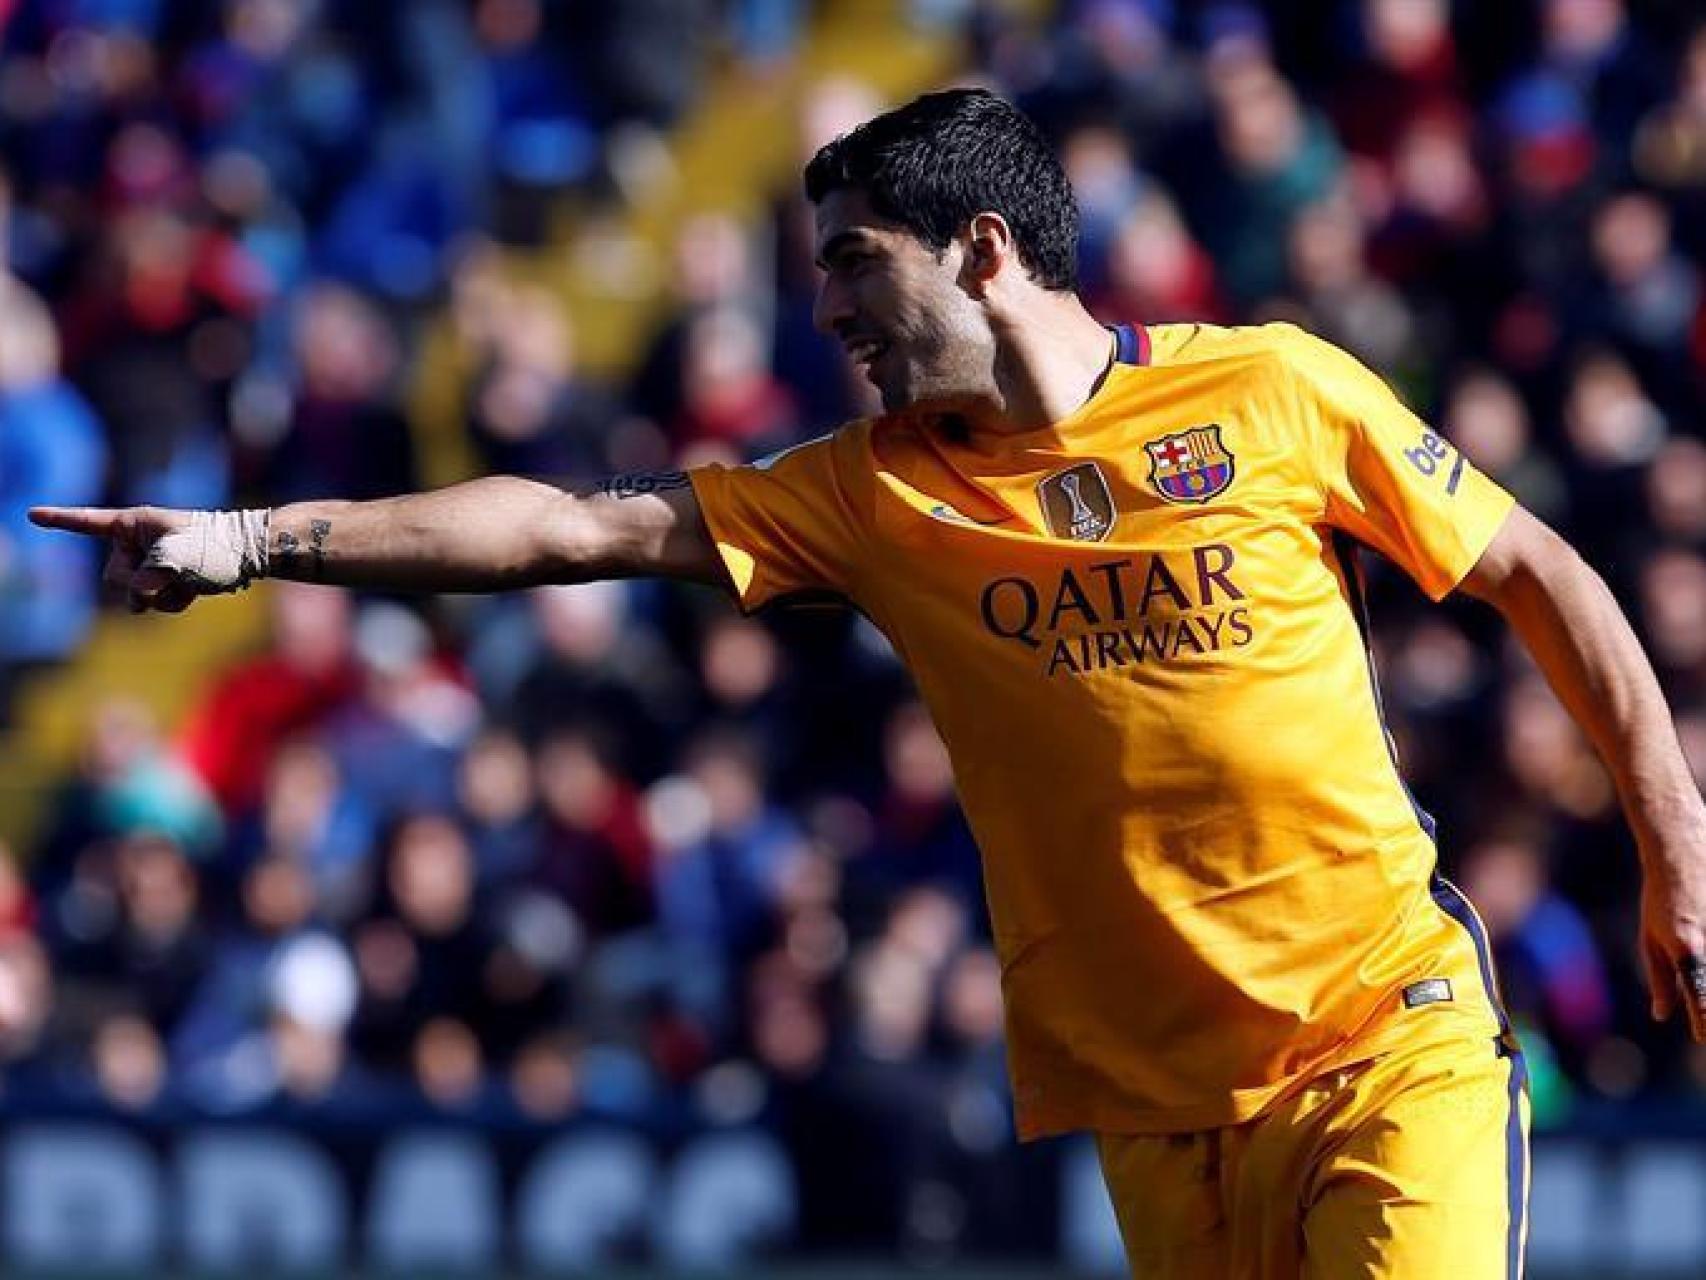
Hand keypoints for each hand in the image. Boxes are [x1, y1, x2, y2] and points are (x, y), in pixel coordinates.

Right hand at [30, 505, 207, 613]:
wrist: (250, 555)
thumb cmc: (213, 546)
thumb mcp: (174, 561)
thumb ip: (144, 582)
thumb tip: (137, 600)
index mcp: (135, 523)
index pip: (90, 522)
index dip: (60, 520)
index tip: (32, 515)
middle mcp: (139, 542)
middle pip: (113, 577)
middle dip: (138, 584)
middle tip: (171, 574)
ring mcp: (153, 563)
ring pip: (135, 596)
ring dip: (161, 597)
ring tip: (188, 582)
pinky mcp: (168, 580)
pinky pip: (157, 602)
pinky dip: (174, 601)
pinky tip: (195, 591)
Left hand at [1639, 847, 1705, 1041]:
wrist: (1682, 854)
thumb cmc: (1661, 899)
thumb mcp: (1651, 938)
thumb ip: (1661, 979)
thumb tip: (1661, 1015)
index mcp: (1688, 952)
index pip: (1701, 1000)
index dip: (1703, 1024)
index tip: (1701, 1037)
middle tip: (1704, 1024)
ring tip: (1698, 984)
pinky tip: (1703, 970)